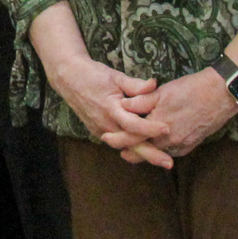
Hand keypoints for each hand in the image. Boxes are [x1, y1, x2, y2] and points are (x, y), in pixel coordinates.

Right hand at [45, 54, 171, 167]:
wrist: (68, 78)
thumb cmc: (93, 75)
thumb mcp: (115, 76)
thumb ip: (135, 85)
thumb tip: (155, 84)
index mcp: (110, 109)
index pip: (133, 125)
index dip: (150, 128)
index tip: (167, 129)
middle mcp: (105, 124)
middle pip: (130, 144)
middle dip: (150, 155)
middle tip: (169, 163)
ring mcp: (100, 130)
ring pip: (124, 146)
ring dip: (142, 153)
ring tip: (162, 159)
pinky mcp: (98, 131)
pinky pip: (117, 142)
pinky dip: (131, 146)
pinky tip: (146, 149)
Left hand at [128, 67, 237, 159]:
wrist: (221, 94)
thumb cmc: (190, 89)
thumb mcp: (162, 92)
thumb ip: (141, 101)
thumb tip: (123, 105)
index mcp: (159, 127)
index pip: (132, 138)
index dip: (118, 139)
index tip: (107, 138)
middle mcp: (170, 141)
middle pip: (144, 150)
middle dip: (131, 149)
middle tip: (119, 148)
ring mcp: (182, 145)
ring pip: (158, 152)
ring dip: (146, 150)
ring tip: (133, 147)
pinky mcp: (191, 145)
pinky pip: (171, 152)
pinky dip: (160, 150)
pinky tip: (155, 144)